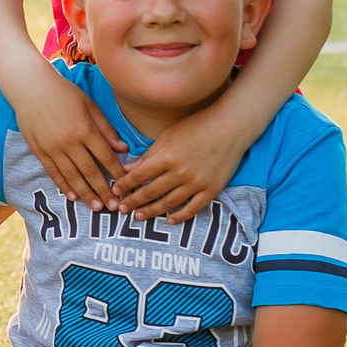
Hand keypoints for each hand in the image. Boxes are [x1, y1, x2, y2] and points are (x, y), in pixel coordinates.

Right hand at [8, 71, 127, 208]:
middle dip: (103, 191)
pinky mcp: (40, 150)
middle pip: (90, 171)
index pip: (106, 157)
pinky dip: (63, 185)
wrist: (31, 88)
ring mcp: (53, 148)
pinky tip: (72, 196)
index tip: (126, 186)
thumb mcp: (90, 106)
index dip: (117, 173)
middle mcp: (70, 142)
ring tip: (95, 207)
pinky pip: (53, 172)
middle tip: (113, 206)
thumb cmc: (64, 93)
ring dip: (85, 193)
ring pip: (72, 176)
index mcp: (85, 129)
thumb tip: (122, 148)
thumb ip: (106, 129)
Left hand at [110, 104, 246, 223]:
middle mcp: (180, 172)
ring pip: (169, 203)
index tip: (116, 191)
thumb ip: (148, 155)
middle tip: (122, 209)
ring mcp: (197, 183)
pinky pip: (193, 208)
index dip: (125, 185)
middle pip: (151, 192)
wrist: (230, 127)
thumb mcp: (168, 136)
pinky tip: (169, 220)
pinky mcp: (211, 189)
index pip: (139, 175)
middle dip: (134, 201)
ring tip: (139, 216)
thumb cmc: (197, 126)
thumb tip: (128, 169)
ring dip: (152, 211)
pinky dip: (180, 216)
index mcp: (167, 156)